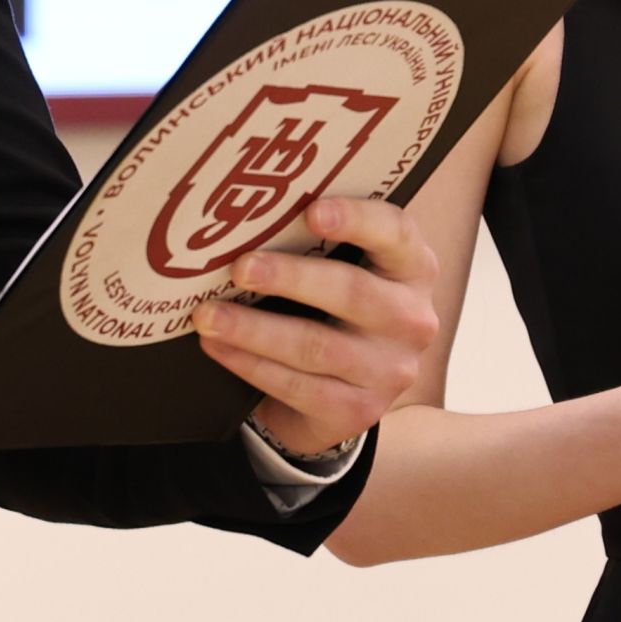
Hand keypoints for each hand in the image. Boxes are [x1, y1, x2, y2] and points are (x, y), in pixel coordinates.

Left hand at [191, 194, 446, 460]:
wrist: (348, 390)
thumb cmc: (335, 308)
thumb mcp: (345, 269)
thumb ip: (316, 242)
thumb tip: (246, 212)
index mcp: (411, 268)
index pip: (395, 233)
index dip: (357, 219)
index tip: (312, 211)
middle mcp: (411, 318)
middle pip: (352, 292)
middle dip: (290, 278)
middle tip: (240, 267)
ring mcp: (388, 370)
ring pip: (316, 347)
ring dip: (255, 329)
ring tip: (209, 315)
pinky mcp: (358, 410)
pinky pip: (298, 386)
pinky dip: (251, 364)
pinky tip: (218, 347)